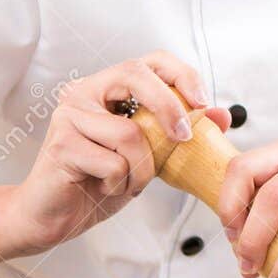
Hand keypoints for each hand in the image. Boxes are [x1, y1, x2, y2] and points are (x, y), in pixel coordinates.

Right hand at [1, 52, 230, 255]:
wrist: (55, 216)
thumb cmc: (99, 181)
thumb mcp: (150, 155)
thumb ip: (180, 132)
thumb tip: (222, 114)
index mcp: (107, 88)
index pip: (149, 61)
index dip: (180, 74)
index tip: (202, 101)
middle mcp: (84, 93)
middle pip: (135, 75)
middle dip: (168, 106)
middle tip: (182, 138)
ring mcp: (69, 116)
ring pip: (130, 133)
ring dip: (141, 169)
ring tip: (126, 182)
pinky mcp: (61, 144)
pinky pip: (113, 163)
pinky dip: (120, 184)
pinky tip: (104, 188)